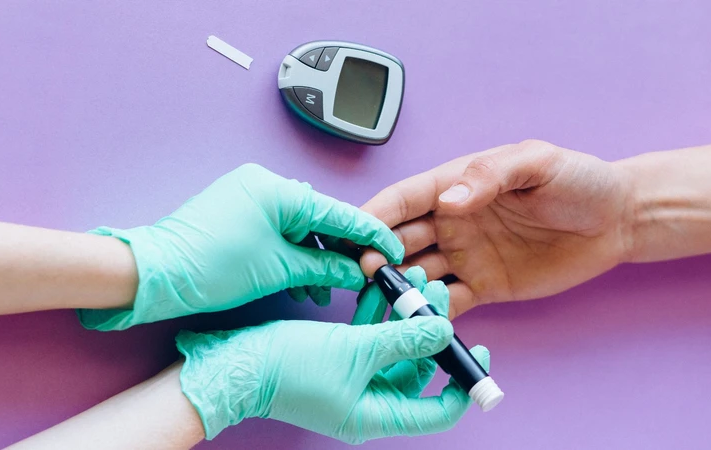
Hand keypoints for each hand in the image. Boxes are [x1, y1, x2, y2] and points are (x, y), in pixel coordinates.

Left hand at [78, 164, 402, 330]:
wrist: (158, 274)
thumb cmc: (209, 267)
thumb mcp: (278, 270)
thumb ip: (324, 268)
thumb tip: (354, 272)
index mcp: (277, 190)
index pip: (337, 213)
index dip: (368, 235)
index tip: (390, 250)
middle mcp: (264, 184)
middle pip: (318, 219)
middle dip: (337, 252)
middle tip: (357, 276)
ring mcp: (249, 195)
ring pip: (298, 227)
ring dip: (313, 258)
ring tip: (323, 290)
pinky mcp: (239, 210)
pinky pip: (277, 229)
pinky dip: (291, 253)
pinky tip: (300, 281)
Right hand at [176, 271, 488, 443]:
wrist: (233, 364)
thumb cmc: (289, 367)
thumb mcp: (354, 350)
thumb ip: (403, 340)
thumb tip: (445, 332)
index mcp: (376, 414)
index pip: (436, 410)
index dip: (461, 382)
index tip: (477, 348)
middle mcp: (367, 401)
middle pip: (415, 369)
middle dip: (428, 329)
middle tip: (438, 291)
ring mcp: (350, 381)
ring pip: (391, 347)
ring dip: (402, 314)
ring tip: (412, 277)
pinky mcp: (335, 359)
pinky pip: (367, 338)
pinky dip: (375, 314)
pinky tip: (379, 286)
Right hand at [360, 140, 633, 317]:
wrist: (617, 221)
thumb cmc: (579, 181)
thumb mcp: (537, 163)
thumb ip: (490, 175)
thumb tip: (450, 198)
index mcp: (455, 185)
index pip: (402, 200)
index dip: (373, 216)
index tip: (352, 235)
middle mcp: (450, 221)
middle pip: (399, 240)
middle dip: (376, 257)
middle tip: (362, 276)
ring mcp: (464, 256)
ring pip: (416, 274)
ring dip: (398, 288)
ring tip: (385, 304)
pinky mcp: (483, 286)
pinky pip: (448, 302)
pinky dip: (429, 313)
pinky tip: (418, 322)